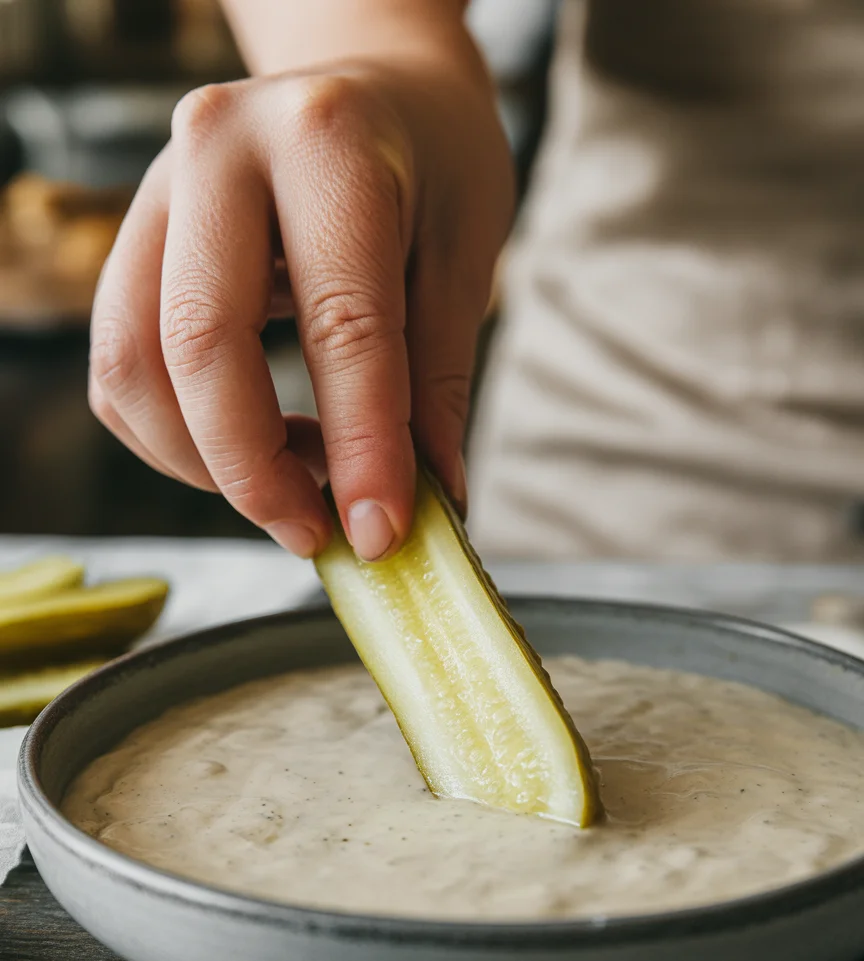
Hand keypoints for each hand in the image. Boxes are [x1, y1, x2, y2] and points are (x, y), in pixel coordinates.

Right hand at [89, 59, 512, 559]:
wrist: (371, 80)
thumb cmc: (432, 164)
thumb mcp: (463, 259)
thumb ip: (436, 384)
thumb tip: (429, 504)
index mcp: (326, 142)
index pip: (340, 322)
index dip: (362, 447)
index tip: (383, 533)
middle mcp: (217, 151)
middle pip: (196, 347)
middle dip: (254, 472)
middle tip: (318, 534)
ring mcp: (158, 191)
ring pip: (132, 367)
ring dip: (205, 462)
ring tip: (298, 483)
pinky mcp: (135, 240)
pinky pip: (121, 367)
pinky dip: (180, 435)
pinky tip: (261, 439)